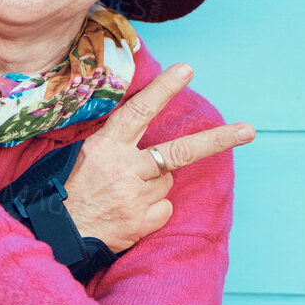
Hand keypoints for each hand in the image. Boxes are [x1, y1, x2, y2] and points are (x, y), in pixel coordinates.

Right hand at [63, 63, 254, 252]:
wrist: (56, 234)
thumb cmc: (65, 189)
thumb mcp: (82, 154)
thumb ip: (115, 143)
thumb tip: (147, 134)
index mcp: (106, 146)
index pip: (139, 111)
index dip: (164, 89)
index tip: (187, 70)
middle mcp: (124, 169)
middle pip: (178, 151)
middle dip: (216, 140)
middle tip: (248, 130)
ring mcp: (135, 198)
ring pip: (167, 181)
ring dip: (154, 184)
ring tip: (124, 193)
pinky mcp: (142, 223)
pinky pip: (163, 209)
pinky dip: (152, 210)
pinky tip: (129, 212)